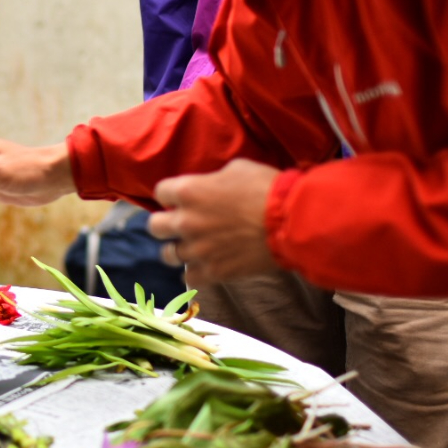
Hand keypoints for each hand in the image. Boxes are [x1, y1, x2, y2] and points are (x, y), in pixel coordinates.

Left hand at [148, 158, 280, 285]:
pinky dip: (194, 273)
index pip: (160, 192)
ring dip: (178, 249)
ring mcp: (198, 249)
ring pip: (168, 255)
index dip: (170, 195)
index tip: (180, 198)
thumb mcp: (236, 169)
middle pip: (155, 227)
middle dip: (165, 223)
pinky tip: (202, 267)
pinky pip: (189, 278)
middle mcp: (186, 221)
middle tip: (179, 223)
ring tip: (191, 247)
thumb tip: (209, 186)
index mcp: (188, 191)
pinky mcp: (214, 271)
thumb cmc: (267, 188)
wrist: (293, 221)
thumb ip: (212, 179)